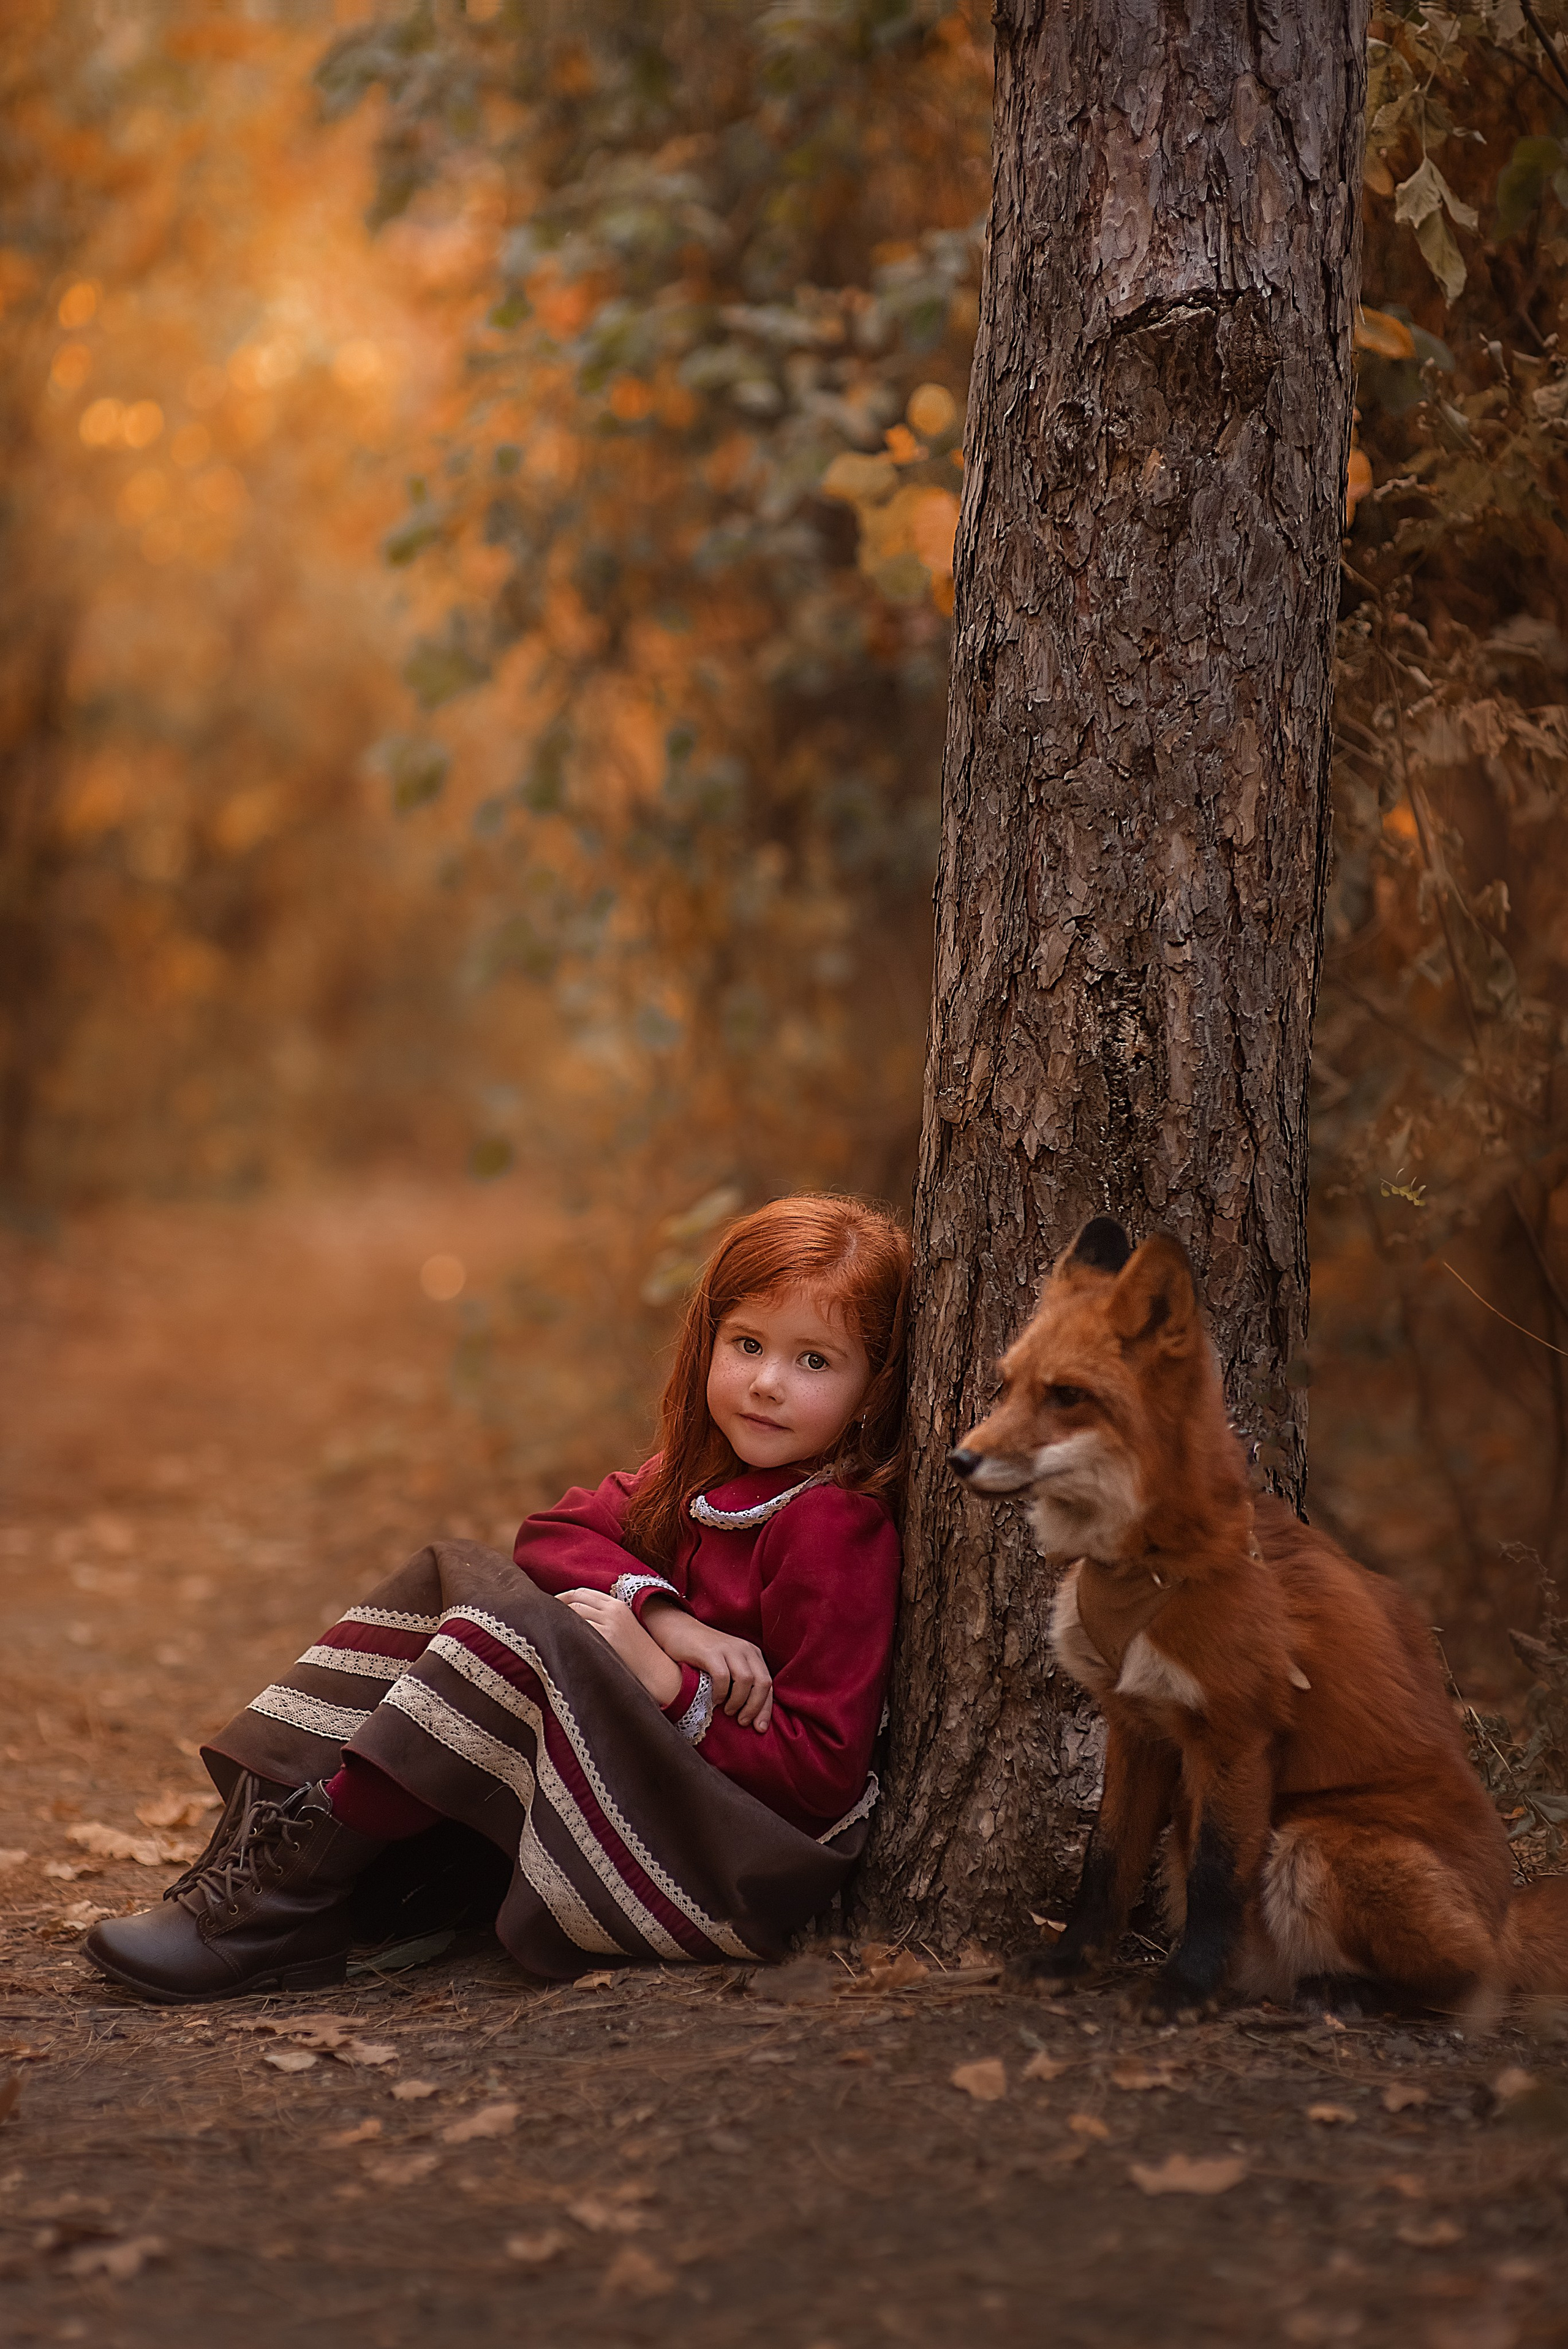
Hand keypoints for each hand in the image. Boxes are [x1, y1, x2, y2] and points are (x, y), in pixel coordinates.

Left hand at [556, 1588, 682, 1709]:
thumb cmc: (638, 1654)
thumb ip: (604, 1617)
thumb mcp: (624, 1626)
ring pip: (574, 1612)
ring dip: (558, 1620)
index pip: (583, 1592)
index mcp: (617, 1605)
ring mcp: (609, 1624)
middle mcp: (612, 1610)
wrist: (656, 1671)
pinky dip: (566, 1632)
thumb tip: (574, 1618)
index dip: (563, 1597)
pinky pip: (579, 1629)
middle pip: (575, 1598)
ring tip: (546, 1629)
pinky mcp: (606, 1639)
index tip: (551, 1605)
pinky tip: (557, 1641)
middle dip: (556, 1604)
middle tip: (541, 1616)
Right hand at [641, 1599, 773, 1731]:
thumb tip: (751, 1714)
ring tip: (728, 1711)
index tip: (760, 1728)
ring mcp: (728, 1649)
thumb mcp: (729, 1664)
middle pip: (762, 1683)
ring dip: (738, 1702)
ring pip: (745, 1681)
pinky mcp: (711, 1652)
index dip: (765, 1708)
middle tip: (743, 1721)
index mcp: (752, 1654)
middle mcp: (744, 1649)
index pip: (768, 1684)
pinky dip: (721, 1693)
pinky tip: (715, 1700)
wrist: (678, 1630)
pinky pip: (723, 1677)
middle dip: (754, 1707)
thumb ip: (741, 1682)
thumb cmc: (703, 1654)